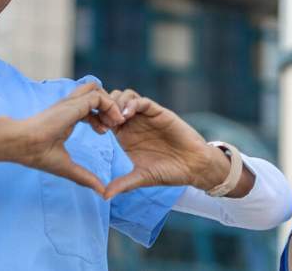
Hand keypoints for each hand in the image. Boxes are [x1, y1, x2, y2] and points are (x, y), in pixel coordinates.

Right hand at [0, 82, 124, 192]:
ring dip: (110, 104)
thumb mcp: (67, 167)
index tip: (105, 133)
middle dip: (108, 105)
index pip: (88, 107)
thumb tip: (101, 192)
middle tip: (113, 125)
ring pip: (96, 88)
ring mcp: (71, 103)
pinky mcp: (74, 104)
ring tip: (114, 123)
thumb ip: (85, 176)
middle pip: (93, 91)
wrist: (22, 144)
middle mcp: (69, 107)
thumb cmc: (37, 154)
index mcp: (66, 117)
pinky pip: (98, 97)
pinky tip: (111, 124)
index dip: (101, 117)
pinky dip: (109, 106)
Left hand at [102, 89, 219, 199]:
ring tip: (116, 120)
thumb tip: (104, 196)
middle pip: (111, 101)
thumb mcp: (142, 178)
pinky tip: (126, 115)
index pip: (105, 118)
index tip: (97, 130)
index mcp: (125, 135)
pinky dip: (132, 104)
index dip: (98, 119)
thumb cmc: (169, 172)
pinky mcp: (159, 113)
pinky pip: (142, 101)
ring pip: (125, 96)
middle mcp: (134, 123)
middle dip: (104, 107)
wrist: (194, 167)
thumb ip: (123, 184)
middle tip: (104, 122)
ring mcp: (146, 116)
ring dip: (116, 103)